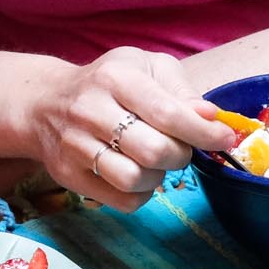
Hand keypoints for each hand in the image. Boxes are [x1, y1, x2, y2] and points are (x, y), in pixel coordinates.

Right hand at [24, 49, 238, 210]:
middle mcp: (90, 110)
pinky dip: (141, 195)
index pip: (167, 113)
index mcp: (115, 78)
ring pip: (136, 180)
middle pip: (154, 151)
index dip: (202, 132)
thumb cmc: (107, 83)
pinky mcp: (68, 175)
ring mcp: (76, 146)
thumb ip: (180, 90)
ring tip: (155, 162)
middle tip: (180, 148)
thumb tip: (211, 117)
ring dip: (159, 177)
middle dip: (180, 155)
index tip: (223, 139)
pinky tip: (138, 175)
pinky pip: (122, 201)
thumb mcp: (144, 68)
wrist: (44, 103)